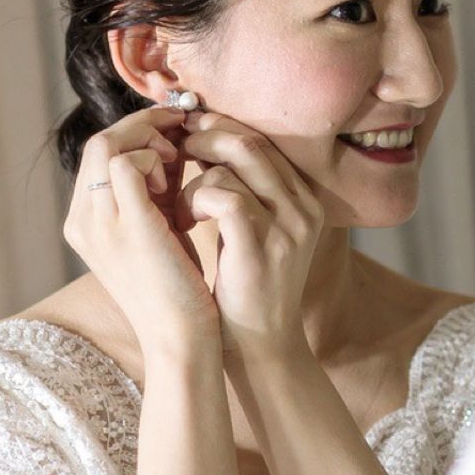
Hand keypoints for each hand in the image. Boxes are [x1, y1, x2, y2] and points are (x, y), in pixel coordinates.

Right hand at [63, 108, 217, 354]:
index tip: (173, 132)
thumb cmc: (178, 289)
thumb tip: (173, 146)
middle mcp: (81, 220)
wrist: (180, 339)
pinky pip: (128, 163)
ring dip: (148, 139)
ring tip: (179, 160)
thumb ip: (157, 191)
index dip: (135, 134)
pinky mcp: (126, 227)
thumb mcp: (160, 231)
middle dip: (142, 126)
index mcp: (85, 222)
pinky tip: (178, 184)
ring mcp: (98, 224)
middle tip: (180, 127)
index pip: (99, 155)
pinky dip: (155, 160)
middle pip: (98, 143)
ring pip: (107, 144)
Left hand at [179, 115, 323, 358]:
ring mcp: (286, 227)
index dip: (220, 128)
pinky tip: (181, 221)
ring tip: (174, 204)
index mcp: (303, 200)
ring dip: (191, 176)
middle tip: (171, 149)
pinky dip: (193, 200)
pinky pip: (223, 197)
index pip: (261, 141)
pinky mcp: (261, 247)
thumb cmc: (245, 288)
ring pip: (233, 163)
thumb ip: (241, 191)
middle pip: (248, 142)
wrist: (260, 345)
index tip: (186, 131)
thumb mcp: (252, 232)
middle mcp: (302, 207)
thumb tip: (202, 144)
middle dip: (202, 137)